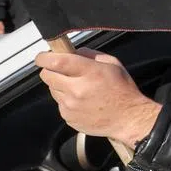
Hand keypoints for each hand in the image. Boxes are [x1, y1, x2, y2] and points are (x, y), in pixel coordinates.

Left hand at [35, 49, 161, 148]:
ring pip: (52, 89)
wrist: (128, 118)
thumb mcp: (113, 64)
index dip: (44, 57)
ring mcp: (71, 106)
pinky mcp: (68, 117)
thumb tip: (72, 52)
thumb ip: (91, 55)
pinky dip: (66, 100)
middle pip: (47, 75)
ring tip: (78, 88)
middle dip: (51, 70)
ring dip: (60, 86)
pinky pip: (59, 104)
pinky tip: (82, 101)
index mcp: (90, 73)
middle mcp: (77, 90)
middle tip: (62, 71)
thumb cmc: (123, 90)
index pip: (56, 61)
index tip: (42, 56)